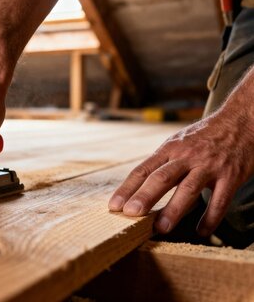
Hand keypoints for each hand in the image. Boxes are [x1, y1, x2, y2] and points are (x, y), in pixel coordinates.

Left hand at [108, 110, 253, 235]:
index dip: (127, 188)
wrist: (241, 122)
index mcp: (169, 149)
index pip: (143, 170)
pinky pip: (219, 200)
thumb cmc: (204, 136)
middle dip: (144, 197)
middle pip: (161, 178)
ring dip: (173, 210)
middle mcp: (187, 156)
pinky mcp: (231, 176)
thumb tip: (137, 188)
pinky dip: (210, 218)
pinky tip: (201, 231)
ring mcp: (209, 166)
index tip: (114, 205)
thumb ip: (161, 164)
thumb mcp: (178, 143)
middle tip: (130, 214)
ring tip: (161, 228)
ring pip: (188, 189)